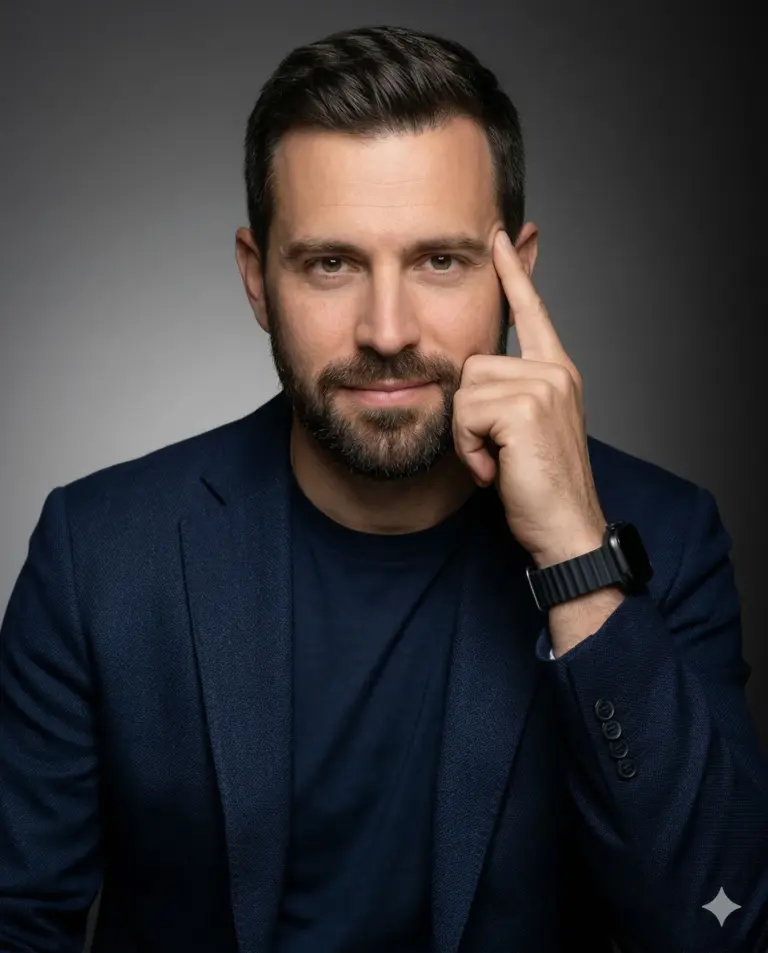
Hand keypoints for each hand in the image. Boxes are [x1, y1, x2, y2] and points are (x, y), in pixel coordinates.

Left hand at [452, 229, 606, 567]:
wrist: (565, 531)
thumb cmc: (538, 488)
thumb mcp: (521, 433)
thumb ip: (505, 397)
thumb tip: (473, 375)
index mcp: (556, 372)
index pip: (531, 311)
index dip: (513, 273)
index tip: (500, 235)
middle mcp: (554, 371)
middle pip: (472, 364)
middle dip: (467, 416)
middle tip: (493, 454)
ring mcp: (544, 386)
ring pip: (464, 389)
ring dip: (467, 436)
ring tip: (496, 462)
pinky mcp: (527, 407)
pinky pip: (465, 413)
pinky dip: (469, 448)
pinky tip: (496, 469)